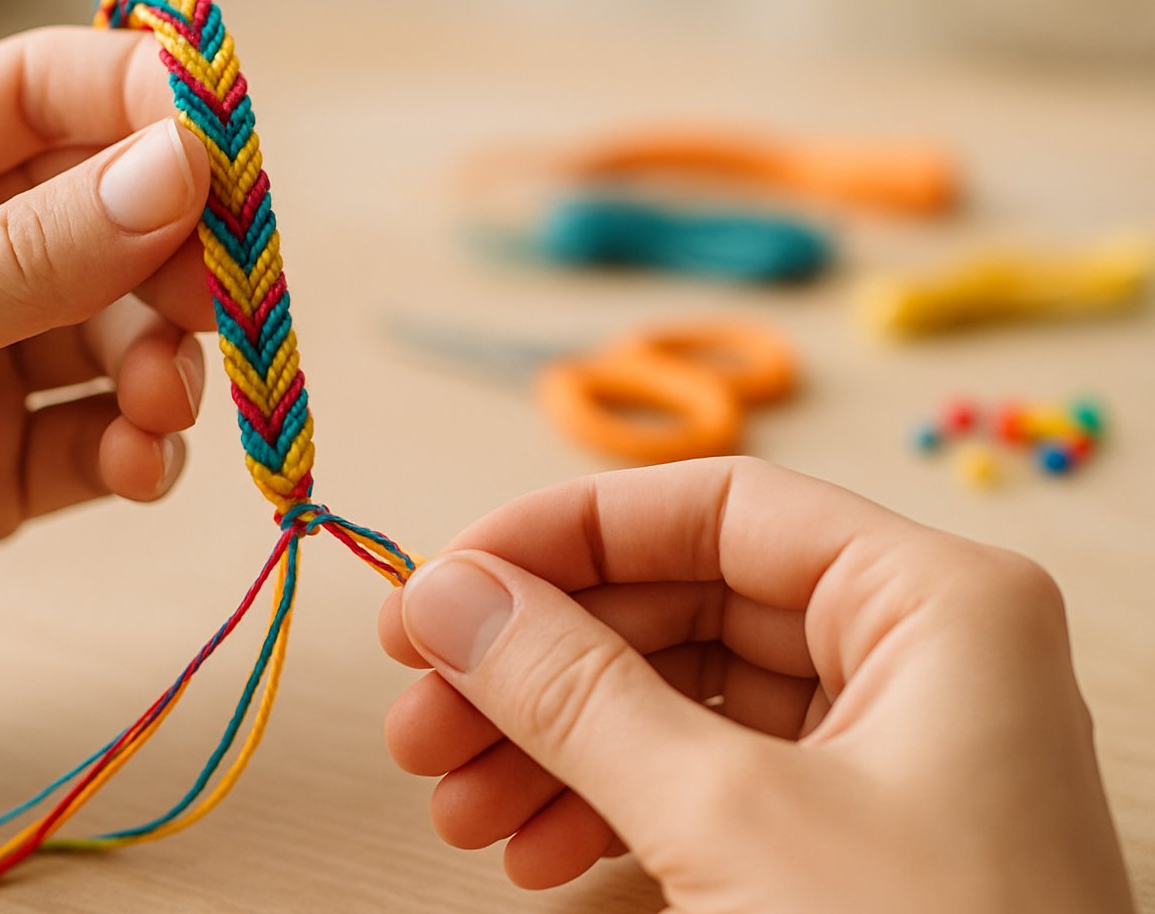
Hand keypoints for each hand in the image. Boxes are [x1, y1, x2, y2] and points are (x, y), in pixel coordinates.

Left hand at [0, 27, 212, 760]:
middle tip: (219, 303)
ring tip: (157, 407)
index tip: (227, 158)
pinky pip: (106, 437)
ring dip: (166, 363)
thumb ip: (25, 260)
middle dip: (176, 257)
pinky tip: (134, 468)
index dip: (146, 108)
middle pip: (113, 216)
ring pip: (126, 333)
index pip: (46, 95)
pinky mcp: (2, 468)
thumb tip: (180, 170)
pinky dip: (140, 449)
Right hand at [379, 457, 1133, 912]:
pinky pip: (701, 783)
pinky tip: (532, 851)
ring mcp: (887, 754)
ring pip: (676, 700)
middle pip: (681, 605)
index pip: (717, 508)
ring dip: (551, 746)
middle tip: (423, 706)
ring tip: (456, 803)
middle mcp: (918, 659)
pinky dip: (605, 808)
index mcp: (935, 604)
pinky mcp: (851, 838)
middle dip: (537, 665)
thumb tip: (452, 598)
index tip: (449, 580)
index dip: (564, 533)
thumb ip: (576, 693)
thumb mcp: (729, 822)